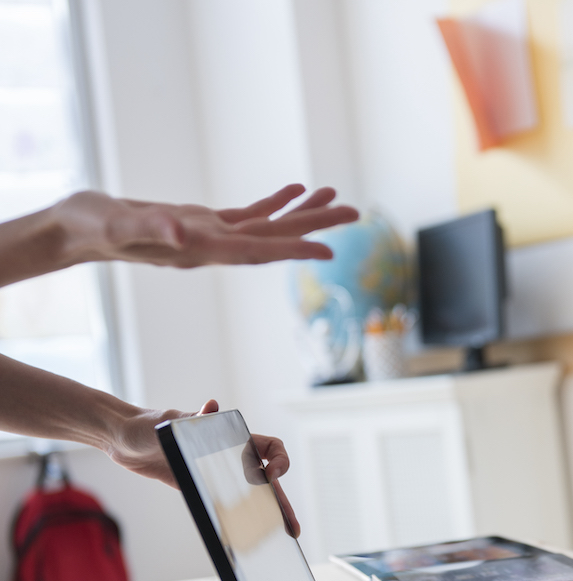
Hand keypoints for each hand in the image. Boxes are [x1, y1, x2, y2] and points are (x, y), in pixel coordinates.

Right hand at [55, 185, 358, 268]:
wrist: (73, 231)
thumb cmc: (91, 228)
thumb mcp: (117, 227)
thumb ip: (150, 231)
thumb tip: (183, 234)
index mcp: (200, 251)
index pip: (256, 252)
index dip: (293, 250)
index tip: (329, 251)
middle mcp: (213, 248)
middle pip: (274, 239)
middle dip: (314, 226)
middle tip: (355, 213)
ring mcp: (210, 237)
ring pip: (267, 226)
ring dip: (302, 213)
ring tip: (335, 196)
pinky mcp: (203, 224)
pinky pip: (248, 216)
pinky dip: (274, 204)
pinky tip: (294, 192)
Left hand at [107, 399, 300, 537]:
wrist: (121, 439)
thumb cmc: (147, 425)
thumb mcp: (173, 424)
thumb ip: (194, 420)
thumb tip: (211, 406)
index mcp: (231, 438)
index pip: (270, 446)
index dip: (279, 460)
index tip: (272, 474)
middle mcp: (228, 455)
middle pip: (266, 480)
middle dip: (281, 502)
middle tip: (291, 527)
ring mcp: (215, 472)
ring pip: (249, 494)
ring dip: (264, 513)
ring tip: (278, 535)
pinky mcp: (199, 486)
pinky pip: (225, 503)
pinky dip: (238, 518)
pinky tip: (244, 534)